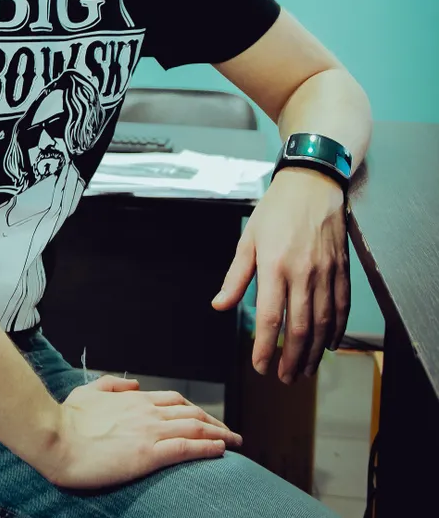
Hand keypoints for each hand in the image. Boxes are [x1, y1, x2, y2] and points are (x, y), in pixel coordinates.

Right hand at [44, 374, 241, 488]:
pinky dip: (207, 448)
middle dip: (215, 421)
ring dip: (220, 434)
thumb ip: (112, 386)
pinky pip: (186, 448)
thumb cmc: (67, 418)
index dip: (195, 409)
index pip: (175, 401)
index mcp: (134, 400)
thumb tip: (134, 384)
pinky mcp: (148, 454)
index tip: (208, 418)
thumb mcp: (88, 392)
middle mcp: (147, 412)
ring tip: (236, 442)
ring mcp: (149, 431)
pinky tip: (221, 451)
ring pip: (195, 428)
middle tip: (231, 433)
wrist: (55, 438)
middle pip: (191, 412)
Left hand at [211, 167, 349, 382]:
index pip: (271, 318)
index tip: (260, 366)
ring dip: (313, 352)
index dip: (266, 348)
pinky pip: (341, 307)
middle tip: (284, 378)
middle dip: (291, 359)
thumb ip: (236, 276)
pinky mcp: (341, 269)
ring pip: (322, 323)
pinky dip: (337, 331)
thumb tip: (219, 305)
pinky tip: (328, 346)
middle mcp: (302, 272)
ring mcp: (325, 272)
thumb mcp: (248, 238)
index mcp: (274, 265)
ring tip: (304, 370)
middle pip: (299, 328)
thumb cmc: (275, 209)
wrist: (312, 183)